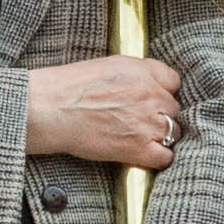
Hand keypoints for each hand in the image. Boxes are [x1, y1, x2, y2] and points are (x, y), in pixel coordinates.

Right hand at [24, 56, 180, 167]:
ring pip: (173, 132)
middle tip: (142, 120)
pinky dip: (159, 158)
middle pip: (173, 108)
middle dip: (161, 114)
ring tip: (142, 138)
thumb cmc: (69, 87)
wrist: (49, 109)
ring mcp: (145, 123)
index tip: (154, 99)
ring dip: (161, 136)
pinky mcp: (136, 148)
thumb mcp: (107, 65)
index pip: (173, 81)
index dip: (163, 91)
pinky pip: (165, 157)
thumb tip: (147, 84)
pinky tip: (146, 154)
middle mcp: (148, 95)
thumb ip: (135, 73)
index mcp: (140, 72)